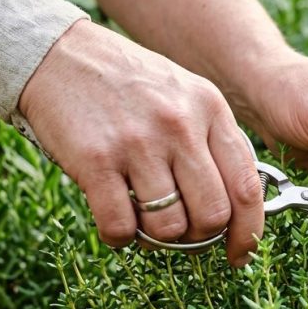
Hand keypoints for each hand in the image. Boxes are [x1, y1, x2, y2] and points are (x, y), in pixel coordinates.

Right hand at [19, 20, 262, 265]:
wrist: (60, 55)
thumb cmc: (129, 84)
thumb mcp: (187, 95)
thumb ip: (213, 141)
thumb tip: (239, 204)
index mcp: (211, 110)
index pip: (246, 187)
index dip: (248, 232)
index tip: (239, 254)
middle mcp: (181, 126)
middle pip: (212, 215)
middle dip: (200, 238)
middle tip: (182, 235)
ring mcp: (139, 143)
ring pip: (169, 227)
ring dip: (159, 239)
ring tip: (144, 221)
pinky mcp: (96, 160)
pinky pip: (121, 227)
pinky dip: (121, 238)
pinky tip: (116, 222)